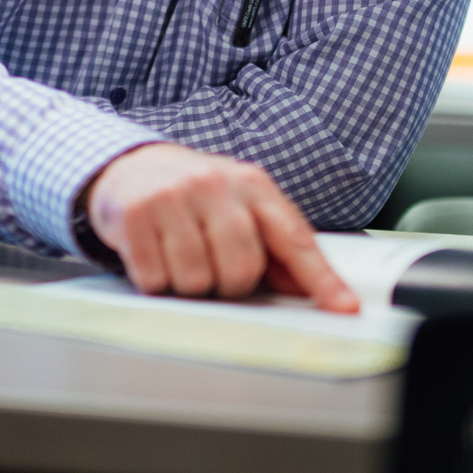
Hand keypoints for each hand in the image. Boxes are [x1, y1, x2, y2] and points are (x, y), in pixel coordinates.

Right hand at [83, 144, 356, 312]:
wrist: (129, 165)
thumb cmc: (193, 194)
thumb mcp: (240, 206)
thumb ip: (275, 246)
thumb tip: (310, 289)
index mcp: (251, 184)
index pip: (294, 238)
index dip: (320, 278)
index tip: (343, 307)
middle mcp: (213, 185)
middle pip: (241, 269)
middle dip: (229, 282)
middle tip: (213, 265)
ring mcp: (171, 197)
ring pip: (196, 280)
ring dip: (188, 283)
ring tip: (180, 255)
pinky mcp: (133, 215)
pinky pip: (155, 279)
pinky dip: (154, 280)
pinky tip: (153, 253)